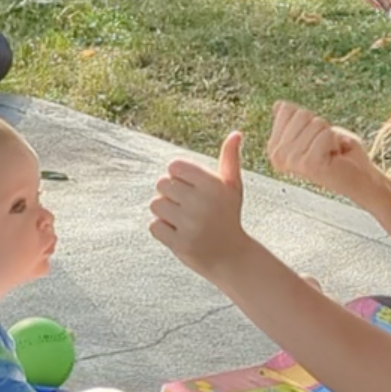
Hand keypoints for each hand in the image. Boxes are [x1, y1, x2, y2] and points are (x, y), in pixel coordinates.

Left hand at [150, 132, 255, 280]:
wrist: (231, 257)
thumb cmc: (228, 216)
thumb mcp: (232, 187)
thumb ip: (230, 158)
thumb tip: (236, 133)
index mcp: (213, 184)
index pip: (174, 166)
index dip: (178, 177)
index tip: (190, 190)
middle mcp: (202, 202)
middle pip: (161, 184)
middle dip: (170, 195)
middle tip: (188, 208)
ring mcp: (191, 224)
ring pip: (155, 205)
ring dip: (165, 214)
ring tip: (184, 222)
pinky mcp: (180, 243)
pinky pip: (154, 227)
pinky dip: (163, 231)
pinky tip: (180, 235)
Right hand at [267, 101, 375, 199]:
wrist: (360, 180)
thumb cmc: (339, 154)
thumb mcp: (314, 129)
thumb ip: (294, 119)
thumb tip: (278, 105)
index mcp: (275, 147)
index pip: (286, 109)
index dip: (309, 119)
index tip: (315, 138)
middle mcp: (278, 156)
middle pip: (301, 114)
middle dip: (321, 126)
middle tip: (325, 146)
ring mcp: (292, 161)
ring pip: (316, 124)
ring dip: (330, 136)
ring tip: (331, 153)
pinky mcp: (309, 164)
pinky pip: (326, 135)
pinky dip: (337, 142)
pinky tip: (335, 158)